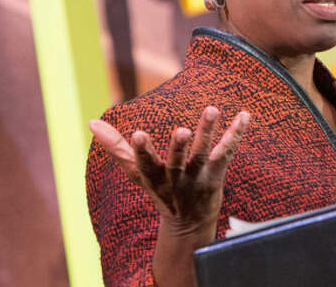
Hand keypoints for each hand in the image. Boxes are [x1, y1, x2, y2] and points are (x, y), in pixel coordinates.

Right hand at [90, 107, 249, 237]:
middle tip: (181, 131)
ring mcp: (197, 179)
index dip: (141, 150)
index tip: (137, 134)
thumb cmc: (161, 191)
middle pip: (176, 162)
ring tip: (212, 110)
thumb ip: (117, 147)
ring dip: (207, 132)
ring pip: (203, 154)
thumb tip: (92, 121)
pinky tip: (244, 116)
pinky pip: (226, 154)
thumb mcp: (137, 172)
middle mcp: (175, 179)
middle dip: (178, 148)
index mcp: (153, 178)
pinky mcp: (215, 177)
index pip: (144, 164)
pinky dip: (235, 134)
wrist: (188, 226)